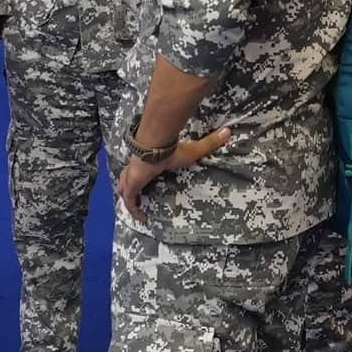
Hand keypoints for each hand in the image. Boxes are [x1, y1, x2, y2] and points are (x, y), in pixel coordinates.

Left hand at [116, 127, 232, 224]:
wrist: (156, 146)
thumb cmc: (172, 148)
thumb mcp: (194, 150)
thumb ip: (210, 143)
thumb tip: (228, 132)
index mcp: (148, 162)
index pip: (142, 168)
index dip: (143, 175)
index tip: (150, 179)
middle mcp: (137, 169)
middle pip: (127, 178)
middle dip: (130, 187)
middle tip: (138, 197)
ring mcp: (131, 177)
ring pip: (124, 189)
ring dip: (130, 198)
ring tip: (138, 209)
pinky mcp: (131, 185)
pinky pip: (130, 202)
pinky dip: (135, 210)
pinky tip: (143, 219)